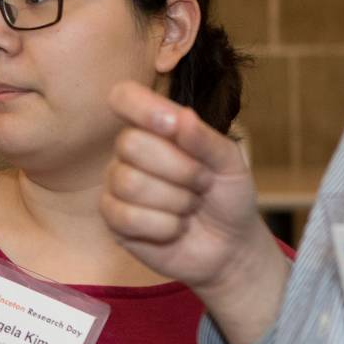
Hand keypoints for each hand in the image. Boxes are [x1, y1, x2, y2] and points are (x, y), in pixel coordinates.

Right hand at [100, 84, 288, 343]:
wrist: (229, 246)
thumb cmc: (227, 197)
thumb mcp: (230, 163)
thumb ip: (205, 139)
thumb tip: (181, 116)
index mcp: (156, 127)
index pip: (125, 97)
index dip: (142, 108)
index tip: (171, 125)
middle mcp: (129, 152)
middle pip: (129, 143)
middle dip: (179, 169)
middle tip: (201, 184)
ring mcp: (117, 185)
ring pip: (130, 183)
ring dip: (175, 202)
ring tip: (189, 207)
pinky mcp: (114, 220)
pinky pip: (127, 217)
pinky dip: (164, 227)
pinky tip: (174, 228)